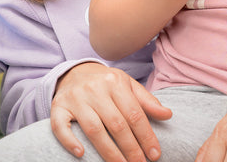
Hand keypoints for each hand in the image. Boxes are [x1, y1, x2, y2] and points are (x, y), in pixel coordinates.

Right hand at [51, 62, 171, 161]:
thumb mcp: (127, 85)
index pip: (134, 113)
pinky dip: (70, 141)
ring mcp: (75, 98)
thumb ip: (147, 101)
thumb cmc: (106, 83)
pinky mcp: (58, 107)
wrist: (75, 72)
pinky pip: (61, 126)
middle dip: (131, 148)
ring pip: (93, 128)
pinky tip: (81, 155)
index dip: (146, 135)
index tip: (155, 154)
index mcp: (115, 82)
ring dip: (109, 152)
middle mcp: (95, 89)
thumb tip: (168, 115)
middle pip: (116, 123)